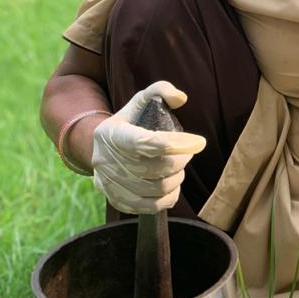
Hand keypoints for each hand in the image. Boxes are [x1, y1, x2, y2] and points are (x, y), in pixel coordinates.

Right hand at [91, 81, 205, 213]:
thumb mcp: (141, 101)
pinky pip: (151, 206)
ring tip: (179, 167)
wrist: (100, 148)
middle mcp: (107, 161)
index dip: (176, 144)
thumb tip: (181, 98)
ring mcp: (110, 183)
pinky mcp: (117, 200)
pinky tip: (173, 184)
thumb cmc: (129, 123)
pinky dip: (170, 197)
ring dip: (177, 178)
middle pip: (155, 168)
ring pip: (156, 189)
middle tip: (188, 152)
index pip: (146, 143)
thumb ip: (161, 91)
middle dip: (181, 161)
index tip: (198, 141)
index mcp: (112, 134)